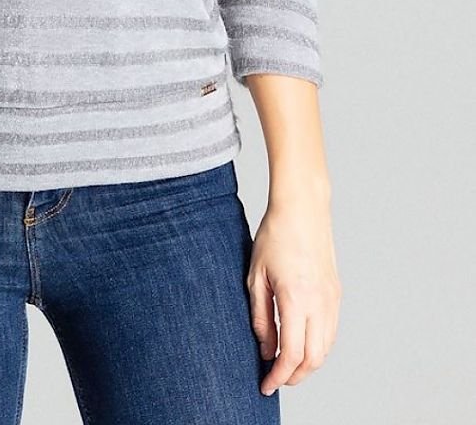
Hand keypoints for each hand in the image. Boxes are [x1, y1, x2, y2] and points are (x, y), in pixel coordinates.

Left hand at [247, 195, 341, 397]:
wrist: (302, 209)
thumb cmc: (275, 236)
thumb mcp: (256, 276)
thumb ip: (260, 316)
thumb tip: (266, 349)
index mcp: (296, 299)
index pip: (290, 354)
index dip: (278, 376)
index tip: (265, 384)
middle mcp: (319, 304)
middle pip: (312, 359)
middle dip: (294, 376)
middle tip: (274, 379)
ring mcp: (331, 299)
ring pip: (325, 349)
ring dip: (307, 364)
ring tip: (286, 365)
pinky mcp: (336, 293)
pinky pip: (331, 332)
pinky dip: (318, 347)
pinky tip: (301, 344)